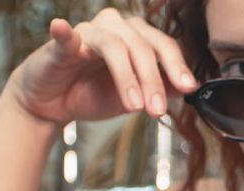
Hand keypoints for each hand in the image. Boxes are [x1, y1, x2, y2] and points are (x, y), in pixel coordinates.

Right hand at [5, 8, 197, 123]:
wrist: (54, 104)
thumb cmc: (93, 94)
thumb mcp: (133, 97)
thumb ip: (159, 89)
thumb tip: (188, 89)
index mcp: (137, 38)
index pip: (163, 46)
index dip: (177, 66)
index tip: (189, 88)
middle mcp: (116, 28)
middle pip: (143, 47)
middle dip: (153, 81)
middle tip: (158, 110)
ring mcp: (88, 32)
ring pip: (115, 46)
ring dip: (127, 77)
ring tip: (134, 107)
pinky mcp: (61, 43)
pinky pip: (66, 35)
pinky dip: (64, 32)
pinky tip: (62, 28)